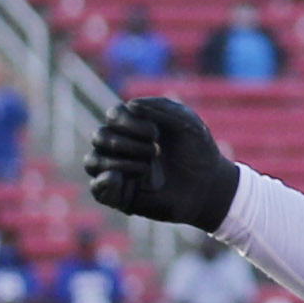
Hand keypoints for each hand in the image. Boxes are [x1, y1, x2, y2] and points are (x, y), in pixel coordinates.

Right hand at [87, 96, 240, 232]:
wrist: (210, 185)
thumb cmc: (198, 151)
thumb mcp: (186, 122)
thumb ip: (160, 108)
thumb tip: (130, 106)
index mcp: (134, 127)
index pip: (113, 115)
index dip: (128, 121)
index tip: (156, 133)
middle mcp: (121, 148)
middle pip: (99, 136)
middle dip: (124, 142)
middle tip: (155, 151)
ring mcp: (119, 172)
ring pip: (92, 161)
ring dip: (118, 161)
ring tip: (147, 167)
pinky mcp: (121, 196)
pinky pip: (97, 189)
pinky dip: (105, 183)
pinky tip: (122, 179)